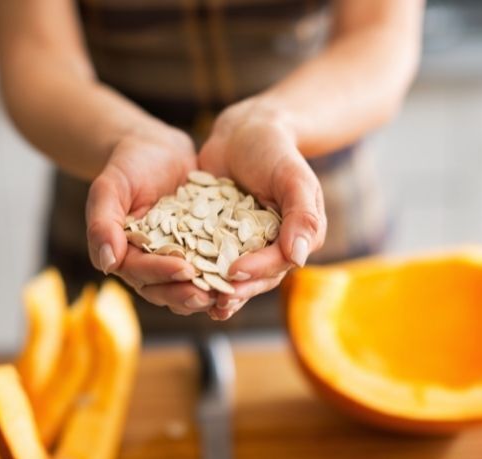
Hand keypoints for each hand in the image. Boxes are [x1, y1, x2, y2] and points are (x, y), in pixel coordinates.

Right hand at [86, 125, 216, 314]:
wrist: (158, 150)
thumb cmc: (127, 165)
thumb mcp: (109, 187)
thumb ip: (102, 224)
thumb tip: (107, 264)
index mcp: (124, 254)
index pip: (140, 272)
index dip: (161, 273)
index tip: (184, 270)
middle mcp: (148, 263)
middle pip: (164, 288)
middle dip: (186, 294)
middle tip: (209, 295)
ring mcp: (175, 259)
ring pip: (187, 286)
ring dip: (206, 293)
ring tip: (227, 295)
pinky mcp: (198, 250)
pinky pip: (209, 268)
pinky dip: (222, 275)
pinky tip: (242, 273)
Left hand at [198, 98, 326, 319]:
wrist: (242, 132)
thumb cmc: (274, 150)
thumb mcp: (293, 177)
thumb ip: (302, 215)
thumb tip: (300, 258)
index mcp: (295, 238)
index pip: (277, 263)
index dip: (257, 271)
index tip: (235, 272)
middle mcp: (270, 246)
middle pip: (254, 277)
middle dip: (236, 290)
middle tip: (216, 302)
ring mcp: (242, 244)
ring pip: (231, 275)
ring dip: (215, 290)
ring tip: (197, 302)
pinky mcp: (216, 238)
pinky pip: (208, 258)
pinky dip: (196, 271)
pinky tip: (178, 280)